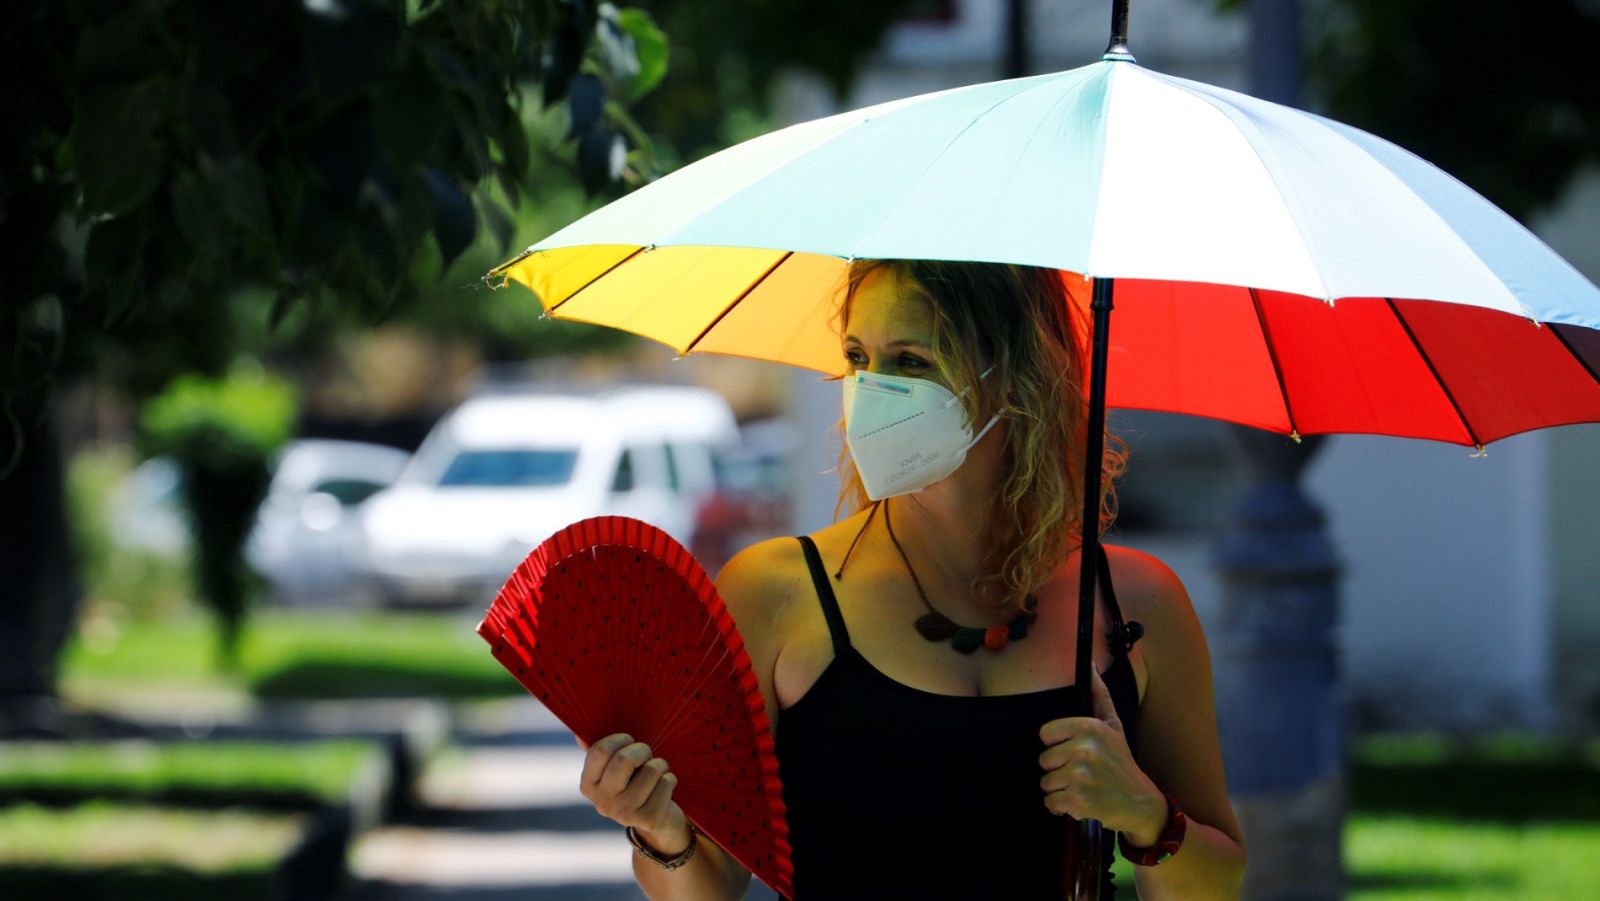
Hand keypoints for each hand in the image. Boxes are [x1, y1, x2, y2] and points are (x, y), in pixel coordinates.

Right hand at [578, 732, 690, 852]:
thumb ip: (599, 752)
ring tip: (656, 773)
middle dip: (642, 750)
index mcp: (588, 786)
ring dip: (660, 765)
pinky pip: (666, 782)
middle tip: (646, 755)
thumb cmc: (633, 782)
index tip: (629, 741)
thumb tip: (578, 736)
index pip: (600, 750)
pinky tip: (663, 788)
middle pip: (624, 759)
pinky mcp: (649, 819)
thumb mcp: (613, 770)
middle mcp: (603, 802)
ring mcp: (625, 813)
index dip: (620, 739)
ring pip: (651, 769)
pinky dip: (670, 779)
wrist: (655, 821)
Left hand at [1038, 667, 1165, 845]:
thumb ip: (1099, 694)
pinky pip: (1051, 803)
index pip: (1045, 734)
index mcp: (1088, 727)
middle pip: (1044, 760)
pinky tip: (1080, 802)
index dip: (1057, 745)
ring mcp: (1080, 776)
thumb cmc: (1121, 762)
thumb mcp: (1113, 725)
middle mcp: (1083, 749)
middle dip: (1059, 769)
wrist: (1139, 802)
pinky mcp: (1078, 801)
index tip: (1074, 751)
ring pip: (1046, 782)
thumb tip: (1090, 666)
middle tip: (1082, 772)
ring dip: (1060, 789)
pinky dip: (1062, 807)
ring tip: (1082, 786)